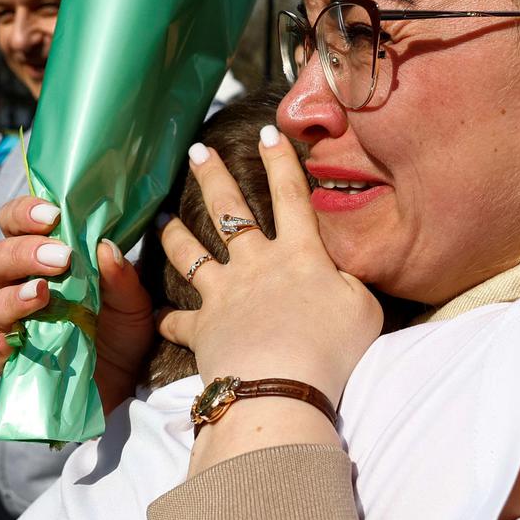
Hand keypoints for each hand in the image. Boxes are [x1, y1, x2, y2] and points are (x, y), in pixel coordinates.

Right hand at [0, 197, 152, 411]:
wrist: (126, 384)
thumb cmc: (124, 330)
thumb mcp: (133, 302)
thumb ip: (120, 277)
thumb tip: (105, 247)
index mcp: (44, 259)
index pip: (16, 223)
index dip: (25, 213)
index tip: (53, 215)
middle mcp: (21, 286)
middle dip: (22, 253)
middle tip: (60, 259)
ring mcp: (15, 324)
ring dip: (14, 296)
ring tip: (43, 295)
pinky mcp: (14, 360)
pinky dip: (1, 344)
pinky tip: (14, 341)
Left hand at [158, 128, 380, 470]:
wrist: (281, 387)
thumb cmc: (331, 348)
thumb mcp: (363, 307)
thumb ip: (348, 282)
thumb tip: (338, 272)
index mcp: (299, 254)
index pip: (291, 197)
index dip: (281, 162)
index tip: (267, 131)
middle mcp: (256, 265)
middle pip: (231, 211)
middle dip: (213, 176)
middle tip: (198, 151)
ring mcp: (224, 295)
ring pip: (191, 255)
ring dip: (173, 233)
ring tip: (159, 218)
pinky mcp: (203, 329)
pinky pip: (177, 322)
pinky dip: (166, 319)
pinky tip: (155, 315)